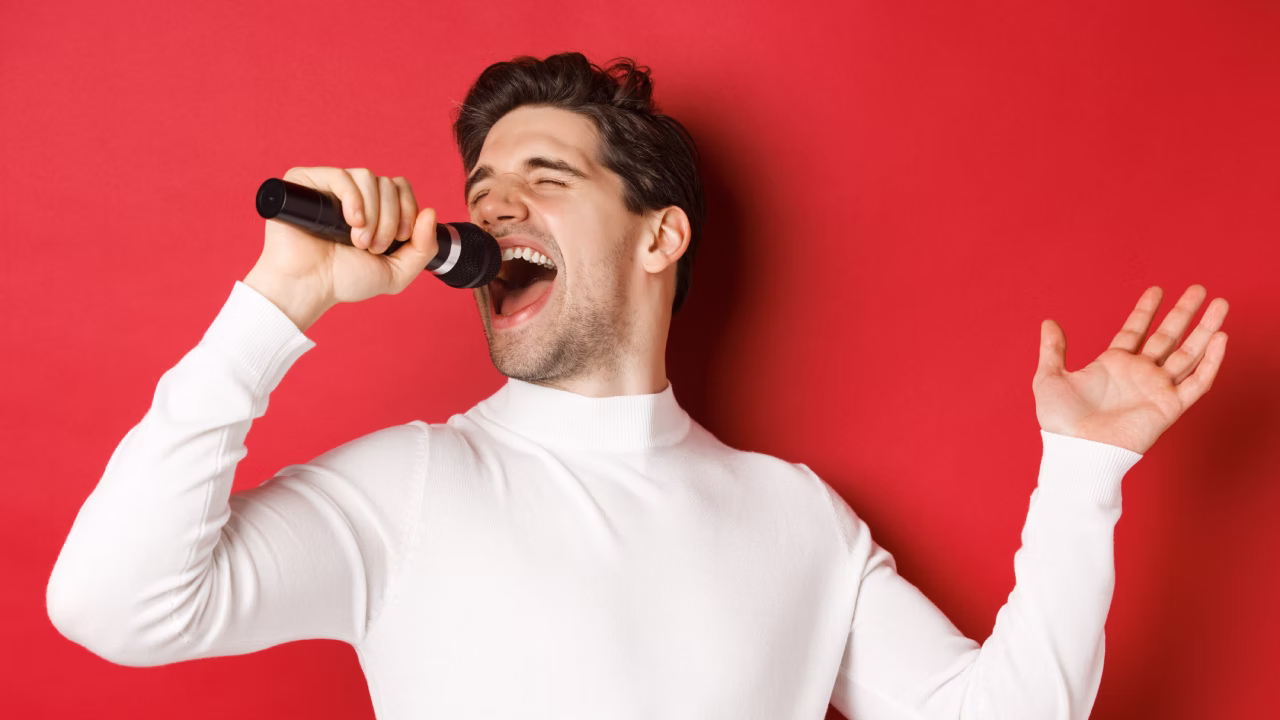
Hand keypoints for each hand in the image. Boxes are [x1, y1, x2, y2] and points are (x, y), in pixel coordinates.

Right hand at [245, 167, 439, 331]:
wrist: (306, 287)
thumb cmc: (343, 280)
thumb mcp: (396, 272)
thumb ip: (423, 248)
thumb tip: (430, 212)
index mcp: (374, 209)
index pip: (401, 188)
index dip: (408, 210)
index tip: (400, 239)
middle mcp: (353, 194)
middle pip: (388, 183)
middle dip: (390, 219)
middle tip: (373, 247)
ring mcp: (329, 186)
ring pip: (368, 177)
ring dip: (372, 213)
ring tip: (358, 241)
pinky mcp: (305, 182)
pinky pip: (341, 176)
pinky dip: (353, 199)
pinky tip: (350, 222)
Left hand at [1032, 285, 1228, 454]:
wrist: (1076, 452)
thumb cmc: (1060, 422)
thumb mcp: (1050, 378)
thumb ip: (1053, 349)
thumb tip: (1048, 322)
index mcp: (1113, 365)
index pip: (1135, 331)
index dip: (1146, 310)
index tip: (1157, 289)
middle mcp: (1139, 374)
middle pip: (1168, 337)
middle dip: (1183, 313)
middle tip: (1198, 289)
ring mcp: (1156, 389)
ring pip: (1189, 353)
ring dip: (1206, 329)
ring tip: (1220, 303)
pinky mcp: (1169, 406)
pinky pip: (1197, 382)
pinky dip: (1211, 361)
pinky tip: (1221, 338)